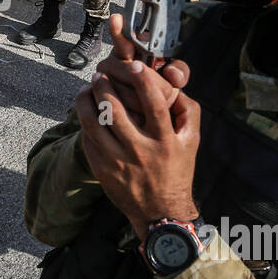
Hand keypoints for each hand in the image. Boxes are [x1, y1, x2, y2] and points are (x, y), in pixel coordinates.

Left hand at [76, 14, 200, 234]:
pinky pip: (87, 139)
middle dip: (104, 86)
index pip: (154, 105)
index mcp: (164, 141)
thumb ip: (188, 111)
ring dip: (86, 100)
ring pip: (93, 123)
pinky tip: (87, 112)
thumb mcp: (192, 142)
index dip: (144, 81)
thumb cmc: (177, 170)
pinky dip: (85, 121)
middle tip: (100, 74)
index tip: (134, 66)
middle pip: (115, 110)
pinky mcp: (101, 169)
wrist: (161, 213)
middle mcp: (140, 151)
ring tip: (87, 89)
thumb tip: (175, 86)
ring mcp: (118, 161)